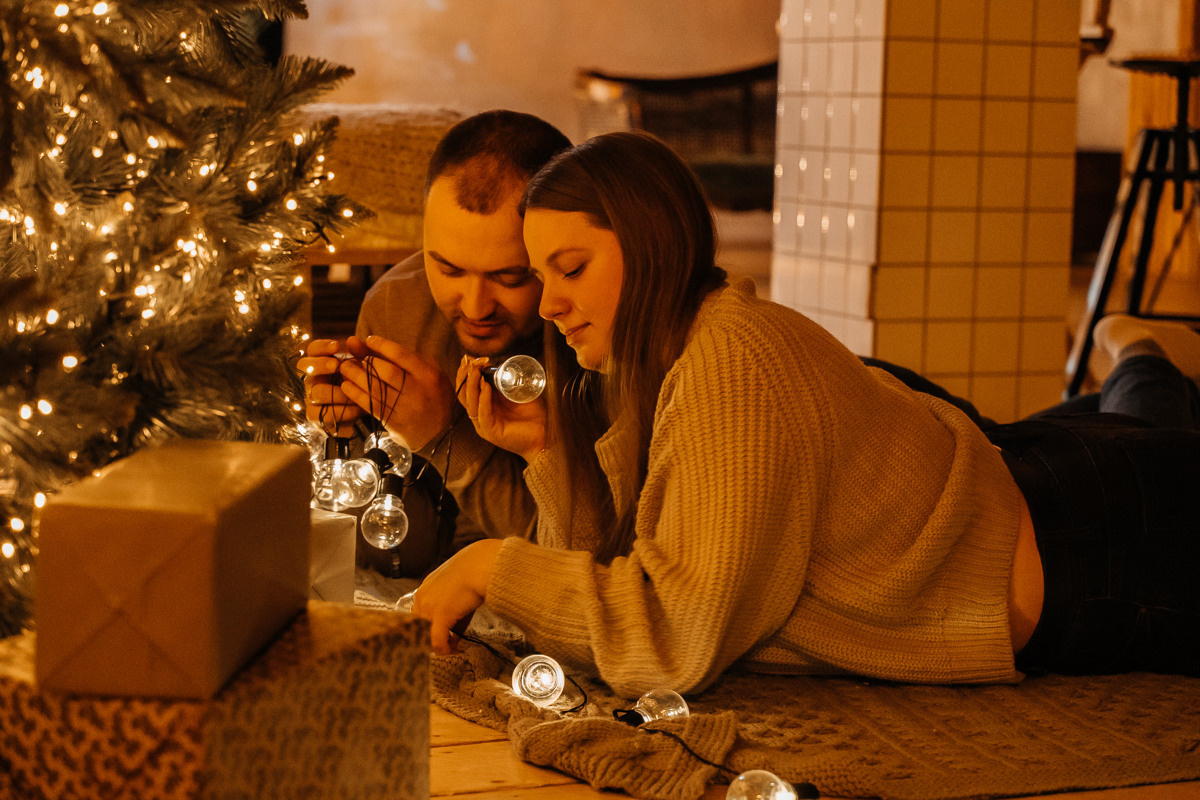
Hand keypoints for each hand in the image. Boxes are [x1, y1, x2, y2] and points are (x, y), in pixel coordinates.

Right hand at [298, 338, 363, 436]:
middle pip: (304, 366)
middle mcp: (313, 378)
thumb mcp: (368, 368)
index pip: (313, 349)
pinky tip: (358, 409)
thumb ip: (362, 353)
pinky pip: (323, 414)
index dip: (322, 346)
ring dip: (338, 392)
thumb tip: (352, 340)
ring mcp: (312, 398)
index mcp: (323, 362)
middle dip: (320, 364)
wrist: (374, 411)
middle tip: (337, 365)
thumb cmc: (368, 384)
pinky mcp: (316, 418)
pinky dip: (343, 411)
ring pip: (315, 391)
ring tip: (356, 393)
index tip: (337, 345)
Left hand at [335, 335, 454, 450]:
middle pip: (386, 372)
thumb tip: (368, 342)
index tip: (369, 340)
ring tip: (344, 369)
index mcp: (428, 375)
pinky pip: (371, 406)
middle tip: (352, 358)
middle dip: (365, 362)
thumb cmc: (430, 394)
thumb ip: (400, 356)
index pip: (401, 355)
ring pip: (375, 389)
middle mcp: (418, 391)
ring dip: (355, 377)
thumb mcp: (425, 372)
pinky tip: (346, 386)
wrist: (440, 432)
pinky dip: (355, 394)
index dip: (381, 345)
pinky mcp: (394, 423)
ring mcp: (406, 409)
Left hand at [411, 538, 503, 653]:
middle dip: (431, 638)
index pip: (417, 616)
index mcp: (424, 589)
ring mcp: (429, 607)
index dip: (428, 628)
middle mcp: (422, 598)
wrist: (481, 564)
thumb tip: (455, 626)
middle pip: (417, 628)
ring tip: (453, 645)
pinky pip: (437, 641)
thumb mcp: (457, 586)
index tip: (441, 634)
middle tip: (445, 643)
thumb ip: (452, 605)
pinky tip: (453, 650)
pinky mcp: (441, 615)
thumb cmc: (475, 571)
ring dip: (439, 643)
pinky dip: (445, 649)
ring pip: (425, 636)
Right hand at [457, 356, 546, 461]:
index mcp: (484, 405)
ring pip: (470, 403)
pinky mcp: (491, 432)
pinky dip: (483, 399)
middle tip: (471, 362)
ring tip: (475, 371)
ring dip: (471, 384)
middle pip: (463, 393)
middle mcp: (480, 415)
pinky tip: (486, 387)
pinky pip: (482, 413)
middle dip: (465, 375)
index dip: (466, 372)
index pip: (467, 387)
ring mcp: (484, 424)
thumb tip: (502, 361)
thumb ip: (509, 380)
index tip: (471, 358)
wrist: (545, 436)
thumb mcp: (518, 392)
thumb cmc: (533, 415)